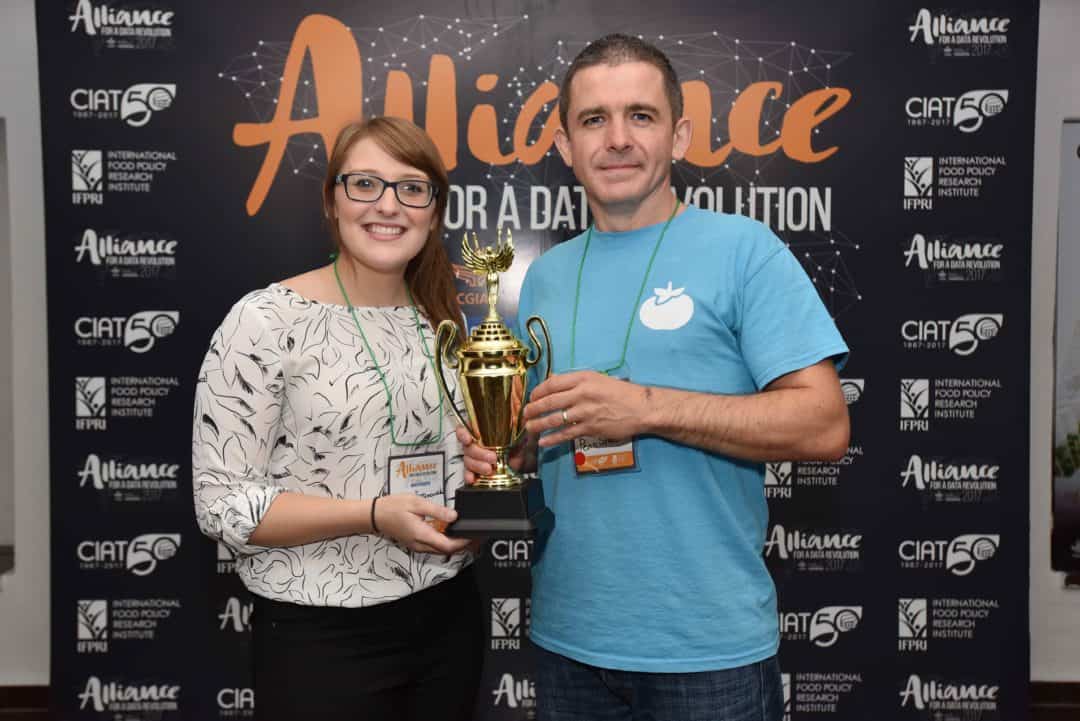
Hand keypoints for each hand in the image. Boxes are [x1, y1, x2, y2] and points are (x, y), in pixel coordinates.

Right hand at [373, 494, 470, 554]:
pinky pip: (433, 547)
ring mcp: (417, 546)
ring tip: (463, 531)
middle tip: (472, 533)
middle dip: (461, 544)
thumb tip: (454, 516)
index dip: (463, 542)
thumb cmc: (392, 507)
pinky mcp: (415, 544)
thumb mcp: (417, 503)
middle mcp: (420, 544)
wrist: (375, 515)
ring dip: (453, 544)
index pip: (448, 545)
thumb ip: (437, 511)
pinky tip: (448, 531)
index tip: (472, 535)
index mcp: (421, 535)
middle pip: (446, 550)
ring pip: (440, 550)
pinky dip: (443, 541)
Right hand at [456, 425, 530, 482]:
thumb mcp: (520, 429)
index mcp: (481, 430)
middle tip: (493, 458)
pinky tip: (472, 479)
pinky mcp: (477, 470)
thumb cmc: (519, 440)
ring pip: (468, 461)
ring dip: (477, 466)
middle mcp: (475, 443)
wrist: (525, 458)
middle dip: (479, 454)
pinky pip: (468, 473)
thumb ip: (519, 420)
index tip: (468, 439)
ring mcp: (475, 457)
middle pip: (468, 448)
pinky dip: (469, 476)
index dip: (463, 433)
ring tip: (490, 469)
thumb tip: (522, 411)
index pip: (464, 428)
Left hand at [524, 371, 648, 447]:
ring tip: (529, 428)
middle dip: (533, 409)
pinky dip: (552, 438)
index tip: (531, 397)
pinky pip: (566, 434)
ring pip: (554, 419)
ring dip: (538, 424)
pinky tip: (544, 441)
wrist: (641, 408)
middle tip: (525, 414)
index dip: (538, 391)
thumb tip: (554, 381)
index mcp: (583, 379)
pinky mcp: (590, 428)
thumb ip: (575, 381)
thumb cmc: (621, 393)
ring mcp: (585, 412)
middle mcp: (582, 394)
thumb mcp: (598, 379)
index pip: (552, 383)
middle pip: (549, 401)